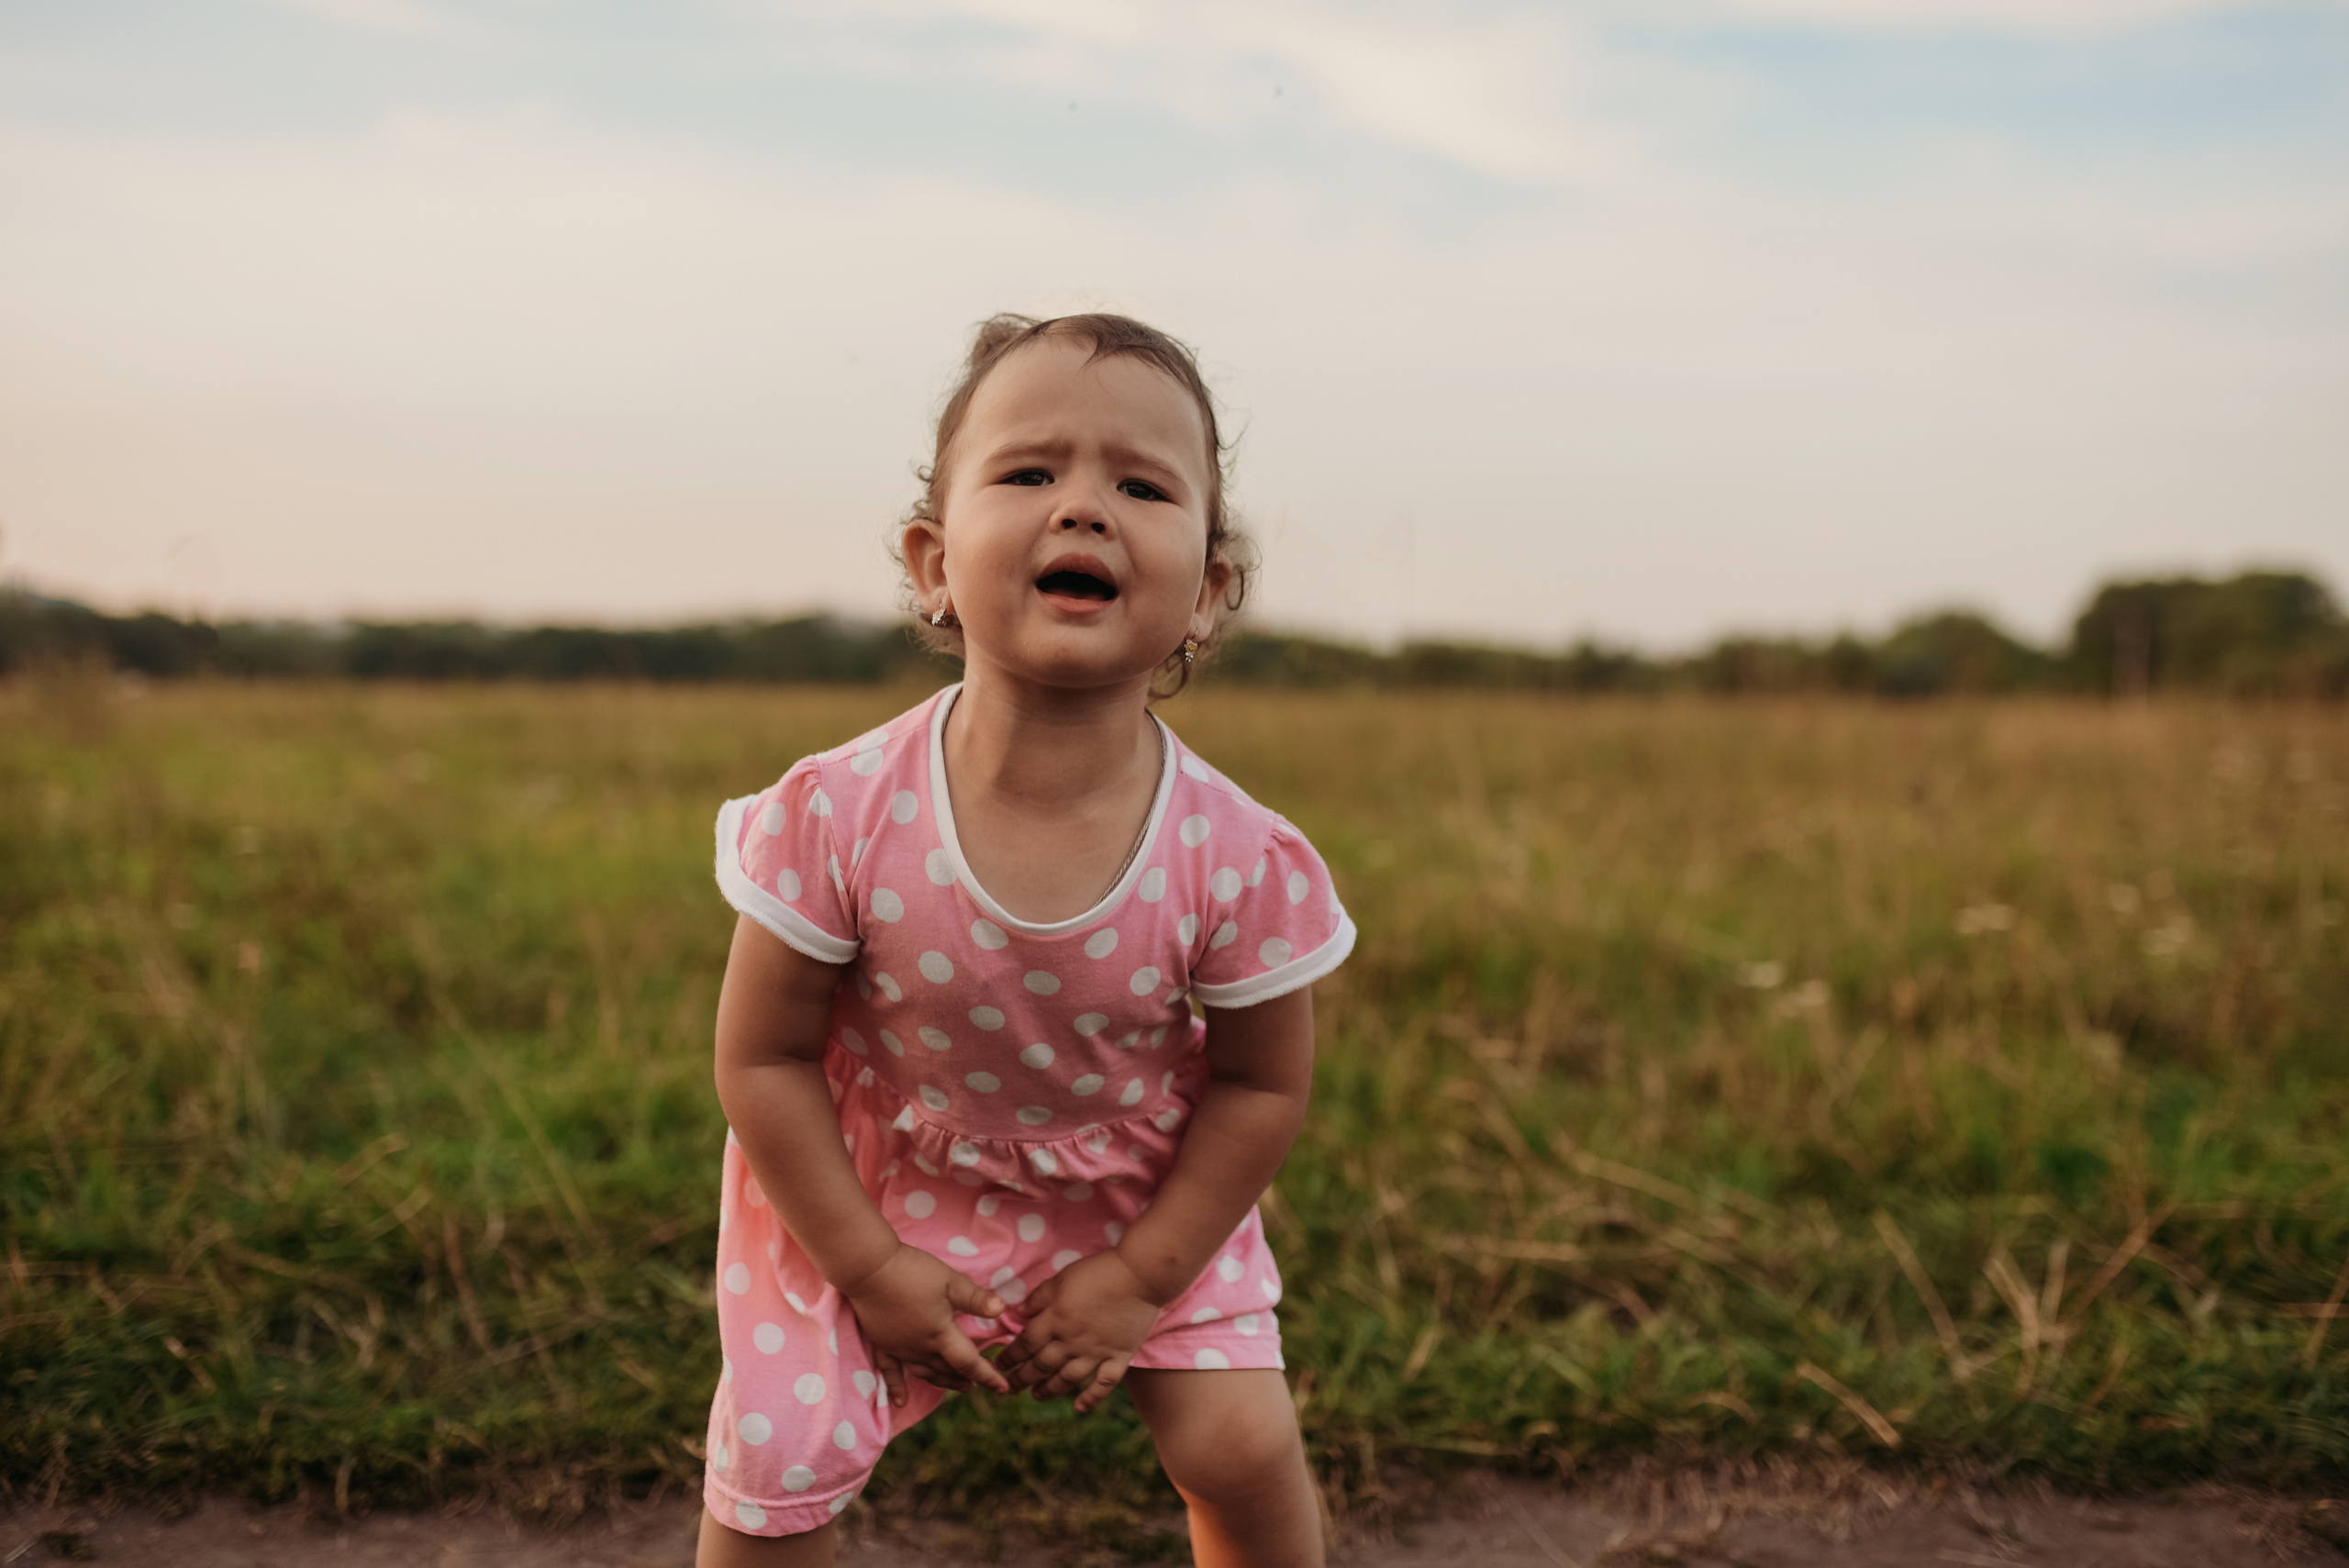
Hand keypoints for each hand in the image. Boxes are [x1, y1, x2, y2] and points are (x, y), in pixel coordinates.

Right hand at [838, 1243, 1010, 1406]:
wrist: (869, 1268)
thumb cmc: (912, 1272)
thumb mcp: (950, 1281)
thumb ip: (976, 1298)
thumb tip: (1003, 1310)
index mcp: (941, 1335)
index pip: (969, 1362)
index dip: (988, 1376)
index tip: (1003, 1389)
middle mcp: (920, 1348)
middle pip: (948, 1370)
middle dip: (967, 1378)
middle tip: (981, 1384)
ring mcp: (899, 1348)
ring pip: (925, 1373)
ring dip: (943, 1382)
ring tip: (958, 1386)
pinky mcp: (882, 1343)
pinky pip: (890, 1372)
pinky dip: (897, 1388)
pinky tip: (901, 1401)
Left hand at [996, 1250, 1162, 1412]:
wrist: (1140, 1274)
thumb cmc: (1098, 1271)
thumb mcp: (1062, 1277)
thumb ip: (1039, 1297)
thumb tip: (1018, 1312)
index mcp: (1056, 1320)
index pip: (1025, 1344)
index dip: (1010, 1356)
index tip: (998, 1365)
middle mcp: (1072, 1342)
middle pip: (1041, 1366)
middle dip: (1022, 1378)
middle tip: (1008, 1388)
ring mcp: (1096, 1353)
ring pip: (1067, 1379)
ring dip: (1048, 1390)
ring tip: (1036, 1396)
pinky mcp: (1119, 1357)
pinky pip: (1103, 1384)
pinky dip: (1091, 1398)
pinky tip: (1079, 1407)